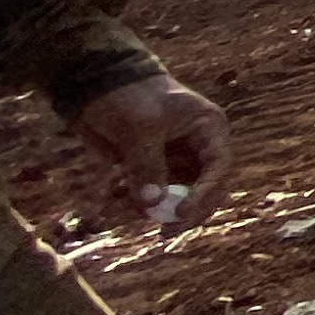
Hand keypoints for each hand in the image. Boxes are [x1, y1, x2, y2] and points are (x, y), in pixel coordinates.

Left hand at [70, 76, 231, 224]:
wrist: (94, 84)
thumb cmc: (128, 94)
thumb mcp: (140, 126)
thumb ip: (147, 164)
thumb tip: (152, 204)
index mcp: (208, 129)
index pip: (219, 166)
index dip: (206, 193)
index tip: (182, 213)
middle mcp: (197, 147)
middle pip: (205, 188)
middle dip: (186, 210)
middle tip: (166, 230)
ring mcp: (174, 159)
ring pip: (176, 196)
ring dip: (156, 209)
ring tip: (129, 213)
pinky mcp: (150, 168)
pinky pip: (151, 194)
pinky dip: (137, 204)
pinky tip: (118, 203)